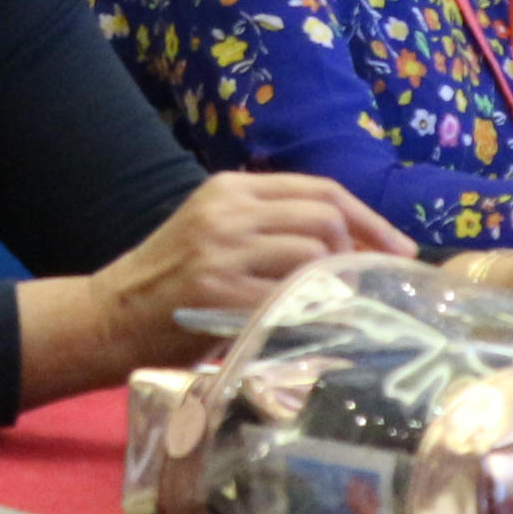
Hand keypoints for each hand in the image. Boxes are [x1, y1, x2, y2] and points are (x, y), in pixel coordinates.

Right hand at [91, 172, 414, 370]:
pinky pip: (291, 298)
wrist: (112, 313)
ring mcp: (222, 251)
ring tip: (328, 306)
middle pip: (325, 217)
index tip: (400, 248)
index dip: (370, 218)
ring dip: (334, 284)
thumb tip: (355, 244)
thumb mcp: (215, 229)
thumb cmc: (171, 278)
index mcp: (230, 187)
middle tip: (363, 285)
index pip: (320, 189)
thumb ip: (270, 224)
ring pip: (314, 254)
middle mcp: (228, 211)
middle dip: (358, 252)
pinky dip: (315, 313)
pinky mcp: (219, 293)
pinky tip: (315, 326)